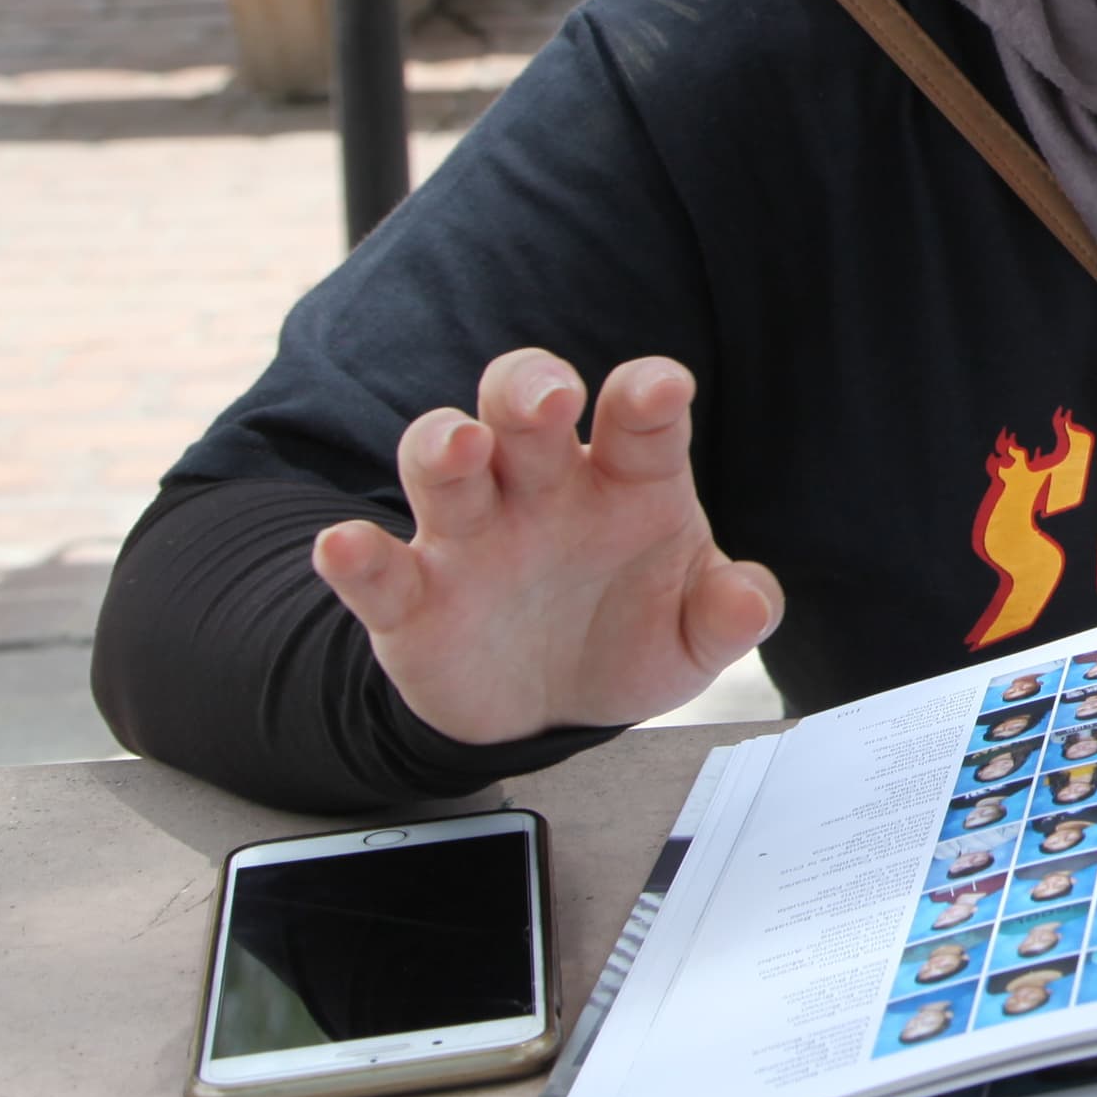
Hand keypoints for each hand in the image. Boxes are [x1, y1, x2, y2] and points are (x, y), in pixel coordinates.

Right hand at [310, 349, 784, 746]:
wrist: (550, 709)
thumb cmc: (630, 636)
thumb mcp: (693, 638)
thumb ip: (726, 614)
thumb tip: (752, 598)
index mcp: (626, 480)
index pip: (637, 418)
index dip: (647, 394)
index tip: (663, 387)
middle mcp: (542, 489)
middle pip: (523, 407)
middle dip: (530, 387)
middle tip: (550, 396)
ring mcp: (472, 536)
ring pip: (443, 463)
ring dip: (443, 445)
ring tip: (459, 447)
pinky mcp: (413, 599)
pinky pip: (378, 569)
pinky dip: (355, 556)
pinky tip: (343, 547)